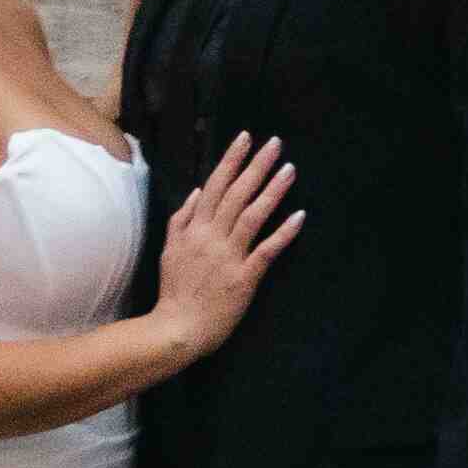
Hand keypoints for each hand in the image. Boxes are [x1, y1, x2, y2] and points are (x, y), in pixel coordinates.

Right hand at [150, 136, 301, 363]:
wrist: (177, 328)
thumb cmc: (174, 290)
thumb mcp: (169, 250)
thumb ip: (181, 220)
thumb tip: (196, 191)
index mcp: (193, 229)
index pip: (214, 186)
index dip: (231, 161)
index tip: (245, 138)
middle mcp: (211, 237)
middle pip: (237, 194)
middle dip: (256, 166)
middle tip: (275, 144)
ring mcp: (229, 257)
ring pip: (253, 216)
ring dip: (272, 191)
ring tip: (289, 170)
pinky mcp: (245, 278)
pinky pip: (267, 250)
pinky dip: (283, 232)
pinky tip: (298, 215)